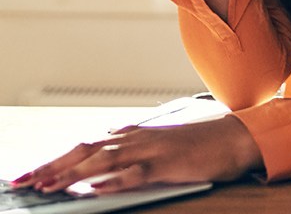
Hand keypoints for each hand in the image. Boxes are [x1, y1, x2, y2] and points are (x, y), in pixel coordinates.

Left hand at [12, 116, 262, 193]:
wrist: (235, 136)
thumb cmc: (200, 144)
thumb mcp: (161, 146)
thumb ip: (134, 153)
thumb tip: (105, 170)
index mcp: (134, 134)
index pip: (86, 144)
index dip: (57, 159)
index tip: (32, 172)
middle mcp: (138, 138)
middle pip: (87, 149)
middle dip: (53, 165)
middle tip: (24, 180)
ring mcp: (152, 149)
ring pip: (104, 160)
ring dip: (73, 173)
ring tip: (47, 186)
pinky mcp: (168, 164)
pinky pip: (136, 173)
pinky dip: (114, 180)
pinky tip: (96, 188)